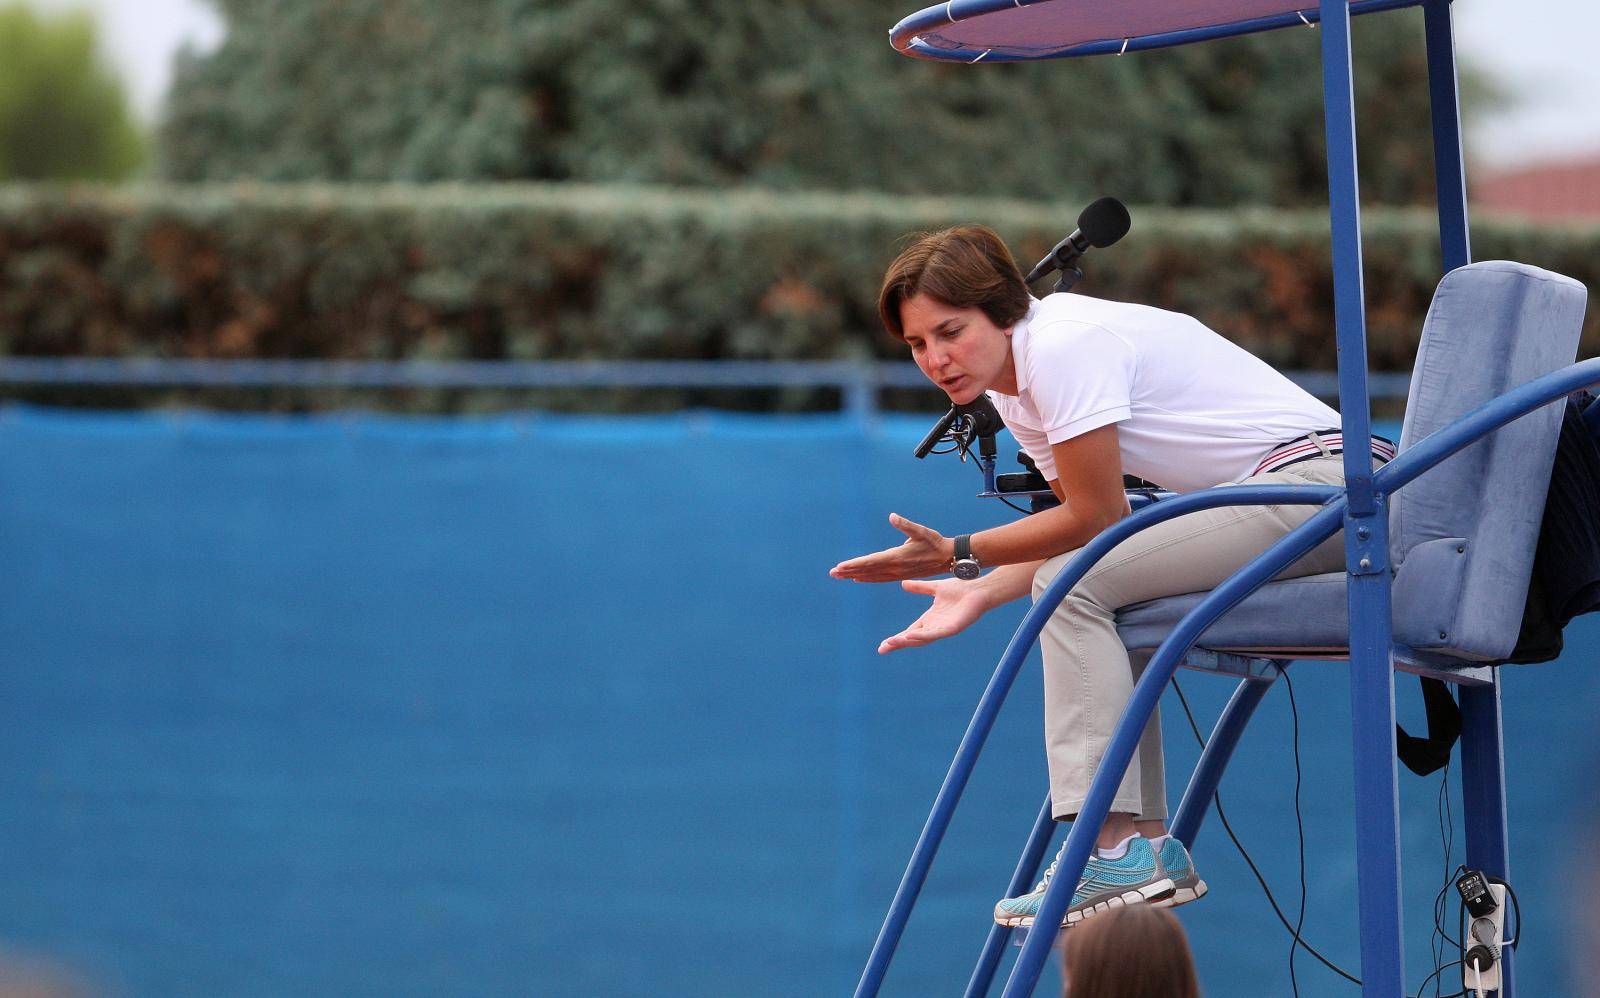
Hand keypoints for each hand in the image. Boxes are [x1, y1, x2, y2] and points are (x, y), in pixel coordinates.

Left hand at [829, 513, 952, 582]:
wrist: (948, 558)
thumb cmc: (934, 542)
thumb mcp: (921, 531)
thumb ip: (905, 525)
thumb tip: (892, 516)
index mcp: (897, 557)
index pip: (871, 561)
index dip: (855, 564)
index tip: (840, 566)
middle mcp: (894, 568)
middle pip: (867, 571)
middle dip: (849, 571)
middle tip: (832, 573)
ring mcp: (897, 573)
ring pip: (872, 576)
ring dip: (855, 575)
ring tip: (840, 576)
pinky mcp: (900, 575)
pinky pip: (879, 578)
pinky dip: (867, 578)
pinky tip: (858, 578)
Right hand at [878, 578, 991, 653]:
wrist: (979, 589)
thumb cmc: (961, 589)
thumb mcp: (935, 588)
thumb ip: (920, 588)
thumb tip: (903, 583)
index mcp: (930, 619)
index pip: (910, 631)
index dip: (897, 638)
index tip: (883, 644)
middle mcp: (935, 626)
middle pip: (913, 639)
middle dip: (898, 644)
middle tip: (883, 649)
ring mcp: (944, 628)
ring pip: (922, 639)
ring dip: (906, 641)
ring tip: (892, 643)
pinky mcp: (953, 628)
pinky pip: (936, 633)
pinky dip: (923, 636)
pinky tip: (911, 636)